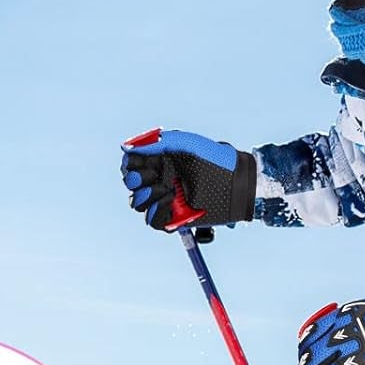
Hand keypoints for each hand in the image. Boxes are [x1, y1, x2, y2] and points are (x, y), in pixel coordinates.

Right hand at [121, 128, 256, 230]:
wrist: (238, 184)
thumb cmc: (216, 159)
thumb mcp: (188, 143)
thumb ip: (158, 142)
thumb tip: (126, 146)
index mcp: (160, 161)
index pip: (131, 164)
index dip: (129, 165)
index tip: (138, 163)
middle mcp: (161, 180)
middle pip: (132, 184)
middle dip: (136, 180)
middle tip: (152, 176)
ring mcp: (166, 200)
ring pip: (138, 203)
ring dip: (146, 197)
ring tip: (167, 190)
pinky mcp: (175, 218)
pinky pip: (153, 221)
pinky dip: (156, 213)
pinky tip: (169, 202)